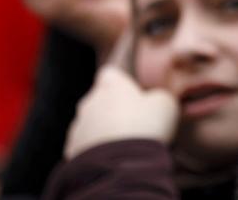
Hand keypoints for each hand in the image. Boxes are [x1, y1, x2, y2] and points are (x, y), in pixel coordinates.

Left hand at [64, 66, 178, 158]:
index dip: (121, 81)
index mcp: (111, 86)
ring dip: (104, 130)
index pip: (110, 73)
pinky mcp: (72, 149)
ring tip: (124, 145)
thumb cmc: (145, 126)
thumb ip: (158, 96)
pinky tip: (112, 158)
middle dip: (113, 109)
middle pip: (99, 100)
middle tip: (134, 123)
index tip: (132, 91)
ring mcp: (78, 127)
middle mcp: (90, 102)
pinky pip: (85, 145)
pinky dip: (96, 150)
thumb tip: (154, 98)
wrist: (120, 164)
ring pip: (91, 123)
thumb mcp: (165, 104)